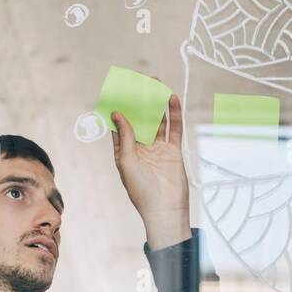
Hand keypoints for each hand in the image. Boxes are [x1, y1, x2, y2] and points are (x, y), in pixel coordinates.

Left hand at [110, 92, 190, 249]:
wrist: (165, 210)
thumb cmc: (141, 191)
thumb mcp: (127, 161)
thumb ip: (125, 136)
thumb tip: (117, 113)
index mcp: (124, 152)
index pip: (120, 124)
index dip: (119, 107)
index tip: (119, 89)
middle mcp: (141, 148)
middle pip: (139, 119)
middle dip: (139, 101)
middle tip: (140, 81)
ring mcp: (158, 149)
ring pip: (157, 121)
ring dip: (156, 103)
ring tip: (155, 84)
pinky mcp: (173, 151)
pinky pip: (174, 129)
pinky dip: (173, 114)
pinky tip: (171, 99)